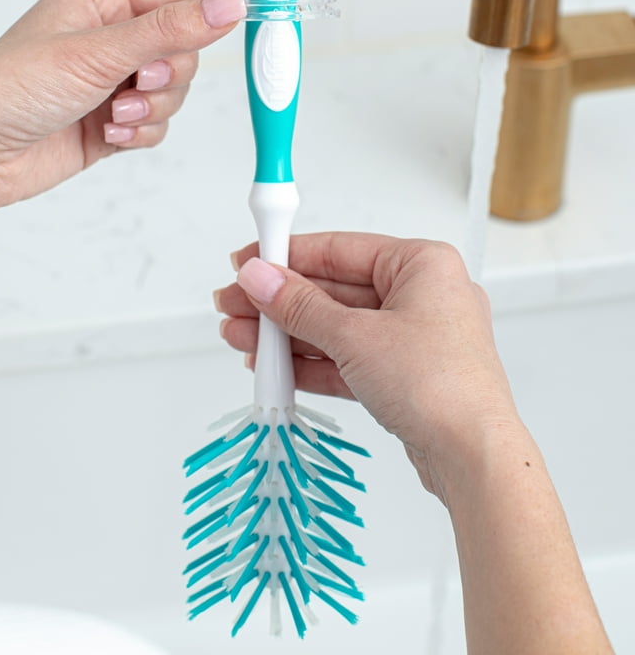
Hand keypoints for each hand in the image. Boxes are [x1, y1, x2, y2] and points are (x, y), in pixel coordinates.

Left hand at [0, 0, 244, 212]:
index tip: (249, 11)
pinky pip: (156, 126)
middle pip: (182, 51)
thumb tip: (226, 3)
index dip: (212, 3)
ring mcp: (113, 84)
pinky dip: (140, 134)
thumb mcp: (98, 52)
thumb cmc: (12, 87)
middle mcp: (111, 41)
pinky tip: (109, 135)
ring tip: (114, 115)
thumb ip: (169, 30)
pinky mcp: (113, 123)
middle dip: (167, 75)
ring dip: (152, 109)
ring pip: (174, 94)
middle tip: (139, 84)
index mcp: (102, 2)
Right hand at [214, 232, 517, 496]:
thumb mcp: (355, 336)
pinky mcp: (401, 374)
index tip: (251, 261)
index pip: (339, 249)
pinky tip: (274, 365)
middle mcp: (419, 296)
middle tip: (235, 304)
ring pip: (335, 327)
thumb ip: (299, 306)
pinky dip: (310, 363)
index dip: (288, 255)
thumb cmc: (441, 387)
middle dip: (279, 302)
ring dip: (287, 335)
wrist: (473, 459)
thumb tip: (261, 277)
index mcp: (422, 265)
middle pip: (332, 290)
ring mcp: (411, 338)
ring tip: (241, 338)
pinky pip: (346, 358)